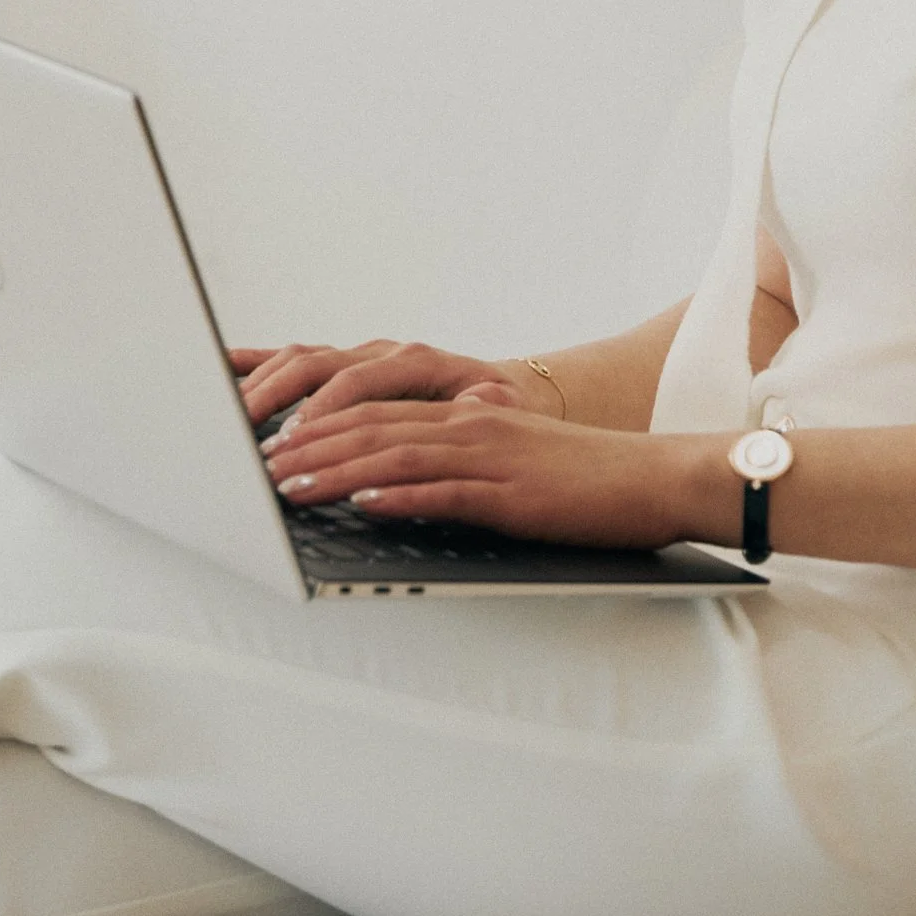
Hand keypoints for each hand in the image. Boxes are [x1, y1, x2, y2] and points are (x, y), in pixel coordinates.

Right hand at [227, 337, 536, 438]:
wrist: (507, 388)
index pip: (357, 381)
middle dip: (276, 399)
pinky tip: (222, 368)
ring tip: (227, 419)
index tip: (293, 441)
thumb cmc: (502, 406)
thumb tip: (475, 401)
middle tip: (243, 435)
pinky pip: (291, 359)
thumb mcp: (503, 410)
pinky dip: (255, 361)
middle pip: (315, 365)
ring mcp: (357, 355)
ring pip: (297, 360)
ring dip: (260, 387)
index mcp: (415, 361)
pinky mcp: (342, 365)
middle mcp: (380, 351)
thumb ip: (485, 407)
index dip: (323, 410)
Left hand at [261, 389, 717, 547]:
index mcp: (468, 415)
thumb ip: (457, 467)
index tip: (272, 444)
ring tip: (288, 487)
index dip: (319, 425)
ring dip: (335, 471)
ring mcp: (493, 456)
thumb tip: (390, 487)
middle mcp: (473, 425)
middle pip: (372, 428)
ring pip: (396, 455)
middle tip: (257, 467)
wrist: (658, 477)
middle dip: (309, 446)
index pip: (377, 413)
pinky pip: (448, 491)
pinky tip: (366, 502)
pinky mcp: (514, 493)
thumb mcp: (512, 462)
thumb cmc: (588, 480)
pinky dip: (401, 496)